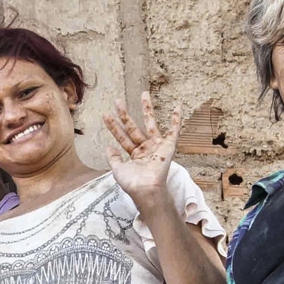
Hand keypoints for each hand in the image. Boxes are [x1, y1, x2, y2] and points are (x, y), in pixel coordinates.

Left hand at [101, 92, 180, 208]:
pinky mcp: (168, 146)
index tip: (105, 114)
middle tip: (118, 101)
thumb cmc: (132, 183)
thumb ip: (113, 158)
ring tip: (144, 94)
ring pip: (151, 123)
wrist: (146, 189)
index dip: (113, 126)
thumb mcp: (118, 170)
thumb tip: (108, 147)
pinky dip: (176, 119)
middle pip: (133, 127)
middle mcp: (145, 148)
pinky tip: (177, 107)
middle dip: (125, 114)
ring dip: (147, 109)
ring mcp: (157, 146)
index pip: (122, 137)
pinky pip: (174, 130)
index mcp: (134, 154)